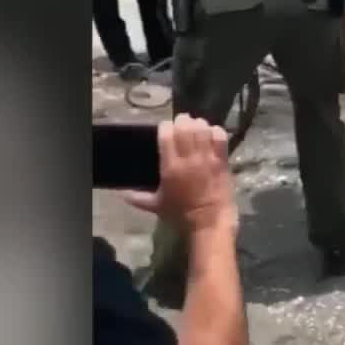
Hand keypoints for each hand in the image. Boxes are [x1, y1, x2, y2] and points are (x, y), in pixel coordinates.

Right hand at [123, 114, 236, 232]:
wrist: (209, 222)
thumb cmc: (180, 214)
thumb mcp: (157, 206)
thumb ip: (139, 198)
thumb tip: (122, 195)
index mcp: (170, 166)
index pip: (166, 134)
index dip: (165, 127)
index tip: (165, 129)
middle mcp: (188, 158)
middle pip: (185, 127)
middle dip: (182, 121)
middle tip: (181, 124)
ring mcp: (207, 158)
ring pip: (203, 129)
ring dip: (198, 124)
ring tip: (196, 126)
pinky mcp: (222, 161)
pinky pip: (221, 138)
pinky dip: (216, 131)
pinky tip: (212, 133)